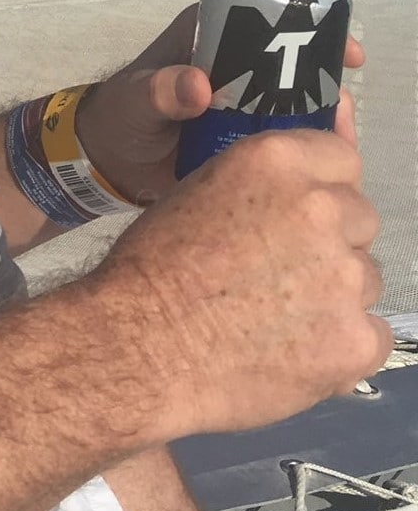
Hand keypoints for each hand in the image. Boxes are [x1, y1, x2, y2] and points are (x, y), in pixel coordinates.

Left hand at [75, 6, 364, 206]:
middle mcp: (234, 64)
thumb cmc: (119, 114)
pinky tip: (325, 164)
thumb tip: (200, 86)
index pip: (268, 17)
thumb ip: (161, 90)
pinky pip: (286, 138)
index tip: (344, 51)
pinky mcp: (247, 138)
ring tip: (339, 140)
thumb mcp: (136, 98)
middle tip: (344, 107)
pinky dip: (306, 148)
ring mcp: (244, 102)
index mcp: (210, 35)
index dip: (312, 27)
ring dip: (322, 117)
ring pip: (297, 101)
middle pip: (294, 61)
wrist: (108, 160)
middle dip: (325, 79)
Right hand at [93, 127, 392, 439]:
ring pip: (365, 279)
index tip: (297, 213)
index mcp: (276, 161)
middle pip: (360, 219)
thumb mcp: (201, 193)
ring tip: (277, 318)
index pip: (342, 158)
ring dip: (335, 294)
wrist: (141, 347)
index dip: (321, 188)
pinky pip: (371, 335)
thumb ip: (264, 184)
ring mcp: (345, 276)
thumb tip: (310, 173)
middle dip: (330, 242)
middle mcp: (321, 208)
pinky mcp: (355, 339)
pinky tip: (294, 351)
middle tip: (279, 272)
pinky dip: (342, 346)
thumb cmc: (154, 268)